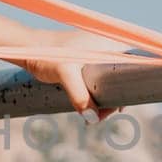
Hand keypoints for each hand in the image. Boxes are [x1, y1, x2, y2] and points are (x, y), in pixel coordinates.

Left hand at [5, 27, 127, 121]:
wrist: (27, 47)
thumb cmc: (46, 53)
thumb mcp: (65, 73)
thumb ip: (79, 95)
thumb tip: (93, 118)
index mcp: (109, 43)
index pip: (134, 63)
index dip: (133, 84)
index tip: (122, 105)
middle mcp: (106, 47)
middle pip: (122, 76)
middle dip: (116, 98)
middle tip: (104, 116)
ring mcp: (97, 55)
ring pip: (110, 80)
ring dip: (106, 99)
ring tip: (95, 117)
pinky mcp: (87, 63)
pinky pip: (100, 81)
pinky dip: (97, 94)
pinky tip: (91, 109)